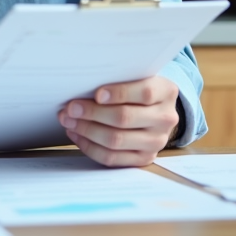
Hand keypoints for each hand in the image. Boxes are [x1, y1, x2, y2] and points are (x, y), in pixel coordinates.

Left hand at [57, 76, 179, 166]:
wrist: (156, 111)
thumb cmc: (137, 89)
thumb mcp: (136, 77)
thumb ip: (118, 79)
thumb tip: (82, 86)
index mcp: (166, 92)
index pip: (144, 93)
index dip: (119, 93)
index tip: (96, 94)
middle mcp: (165, 118)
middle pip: (125, 118)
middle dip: (92, 113)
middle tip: (70, 108)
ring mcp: (156, 142)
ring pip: (116, 140)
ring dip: (86, 130)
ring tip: (69, 121)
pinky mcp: (143, 158)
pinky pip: (112, 158)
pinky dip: (89, 147)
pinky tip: (76, 135)